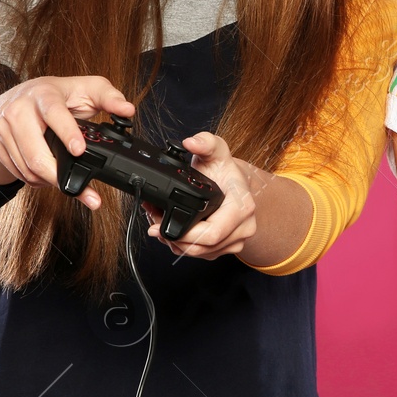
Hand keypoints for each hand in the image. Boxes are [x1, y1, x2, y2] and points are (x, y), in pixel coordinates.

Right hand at [0, 75, 134, 208]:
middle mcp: (18, 111)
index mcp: (43, 94)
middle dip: (58, 174)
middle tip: (80, 188)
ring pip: (28, 168)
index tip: (79, 150)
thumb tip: (128, 110)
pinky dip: (37, 181)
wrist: (17, 98)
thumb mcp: (86, 88)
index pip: (53, 114)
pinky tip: (49, 174)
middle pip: (35, 153)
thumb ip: (110, 97)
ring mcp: (4, 129)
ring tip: (67, 181)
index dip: (67, 133)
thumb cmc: (57, 94)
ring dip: (50, 181)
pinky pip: (19, 173)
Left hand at [143, 132, 257, 260]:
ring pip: (198, 253)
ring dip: (174, 242)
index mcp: (242, 207)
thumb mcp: (217, 150)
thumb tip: (191, 142)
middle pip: (201, 247)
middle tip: (153, 223)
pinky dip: (182, 244)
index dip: (183, 235)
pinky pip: (199, 253)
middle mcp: (243, 228)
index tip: (160, 225)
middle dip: (172, 238)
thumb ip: (205, 142)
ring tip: (159, 223)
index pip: (212, 234)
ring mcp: (235, 241)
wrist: (236, 184)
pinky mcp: (225, 248)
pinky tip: (172, 229)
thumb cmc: (225, 170)